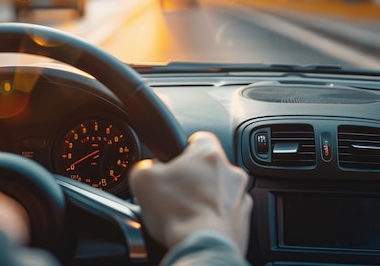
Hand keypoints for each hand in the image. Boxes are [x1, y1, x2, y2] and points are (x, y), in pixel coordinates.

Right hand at [128, 131, 251, 252]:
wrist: (203, 248)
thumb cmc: (179, 213)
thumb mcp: (143, 180)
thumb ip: (143, 166)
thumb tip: (145, 169)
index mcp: (208, 154)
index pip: (198, 137)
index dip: (183, 148)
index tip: (176, 159)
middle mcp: (230, 172)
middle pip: (208, 166)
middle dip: (193, 176)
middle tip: (175, 189)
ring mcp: (240, 197)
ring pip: (220, 189)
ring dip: (205, 196)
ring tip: (185, 210)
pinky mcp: (243, 221)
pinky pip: (226, 212)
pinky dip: (213, 216)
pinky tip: (197, 224)